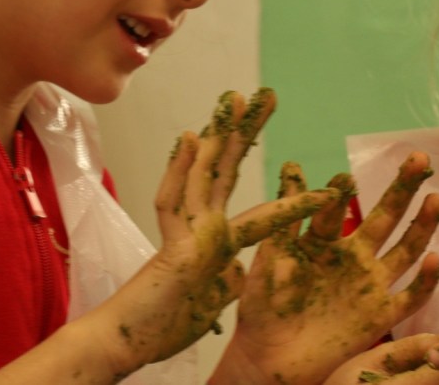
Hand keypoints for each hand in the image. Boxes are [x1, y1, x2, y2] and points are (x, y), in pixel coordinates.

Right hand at [81, 89, 340, 378]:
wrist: (123, 343)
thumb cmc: (163, 325)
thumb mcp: (212, 302)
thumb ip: (227, 279)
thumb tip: (240, 267)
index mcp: (216, 241)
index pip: (255, 210)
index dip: (285, 196)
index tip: (315, 183)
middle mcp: (202, 227)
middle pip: (227, 169)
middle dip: (245, 132)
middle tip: (266, 95)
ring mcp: (189, 233)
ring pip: (208, 174)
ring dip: (224, 136)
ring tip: (239, 99)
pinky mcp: (177, 247)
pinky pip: (178, 202)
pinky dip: (182, 170)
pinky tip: (190, 137)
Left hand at [210, 152, 438, 384]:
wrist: (267, 360)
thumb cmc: (263, 307)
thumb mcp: (272, 256)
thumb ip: (286, 216)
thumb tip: (293, 165)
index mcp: (324, 241)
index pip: (339, 207)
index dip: (344, 190)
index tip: (344, 177)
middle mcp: (353, 257)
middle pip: (385, 217)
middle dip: (402, 188)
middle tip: (418, 158)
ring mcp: (370, 286)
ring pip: (405, 250)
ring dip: (422, 225)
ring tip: (435, 197)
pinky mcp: (380, 317)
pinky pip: (410, 298)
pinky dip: (426, 281)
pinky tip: (436, 259)